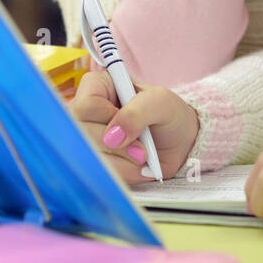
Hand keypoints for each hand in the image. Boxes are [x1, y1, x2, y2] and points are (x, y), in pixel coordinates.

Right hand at [68, 69, 200, 183]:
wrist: (179, 141)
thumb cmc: (167, 113)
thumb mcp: (160, 103)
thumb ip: (137, 113)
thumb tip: (113, 137)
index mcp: (97, 86)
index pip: (85, 105)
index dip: (108, 119)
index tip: (133, 124)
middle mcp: (85, 112)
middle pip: (83, 135)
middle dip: (119, 148)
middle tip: (143, 150)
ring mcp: (86, 138)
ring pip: (89, 159)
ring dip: (123, 164)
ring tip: (143, 158)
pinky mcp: (94, 161)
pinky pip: (99, 175)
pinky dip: (124, 175)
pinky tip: (138, 168)